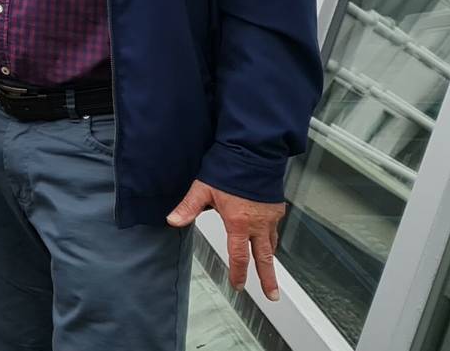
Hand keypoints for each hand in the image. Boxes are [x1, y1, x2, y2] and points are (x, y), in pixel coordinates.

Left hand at [168, 180, 288, 299]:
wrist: (254, 153)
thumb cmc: (229, 169)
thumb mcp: (203, 189)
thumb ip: (189, 207)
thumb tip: (173, 220)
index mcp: (239, 222)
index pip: (239, 255)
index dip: (238, 272)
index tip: (238, 285)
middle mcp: (258, 223)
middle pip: (264, 257)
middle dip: (268, 278)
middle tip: (272, 295)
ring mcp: (270, 216)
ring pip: (272, 244)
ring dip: (270, 259)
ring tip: (270, 271)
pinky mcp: (276, 208)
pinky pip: (275, 229)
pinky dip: (272, 239)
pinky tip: (269, 241)